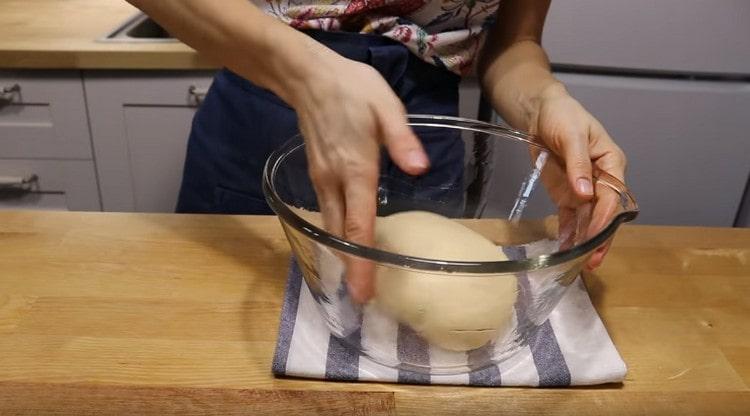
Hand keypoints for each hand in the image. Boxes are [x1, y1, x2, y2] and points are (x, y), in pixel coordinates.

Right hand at [290, 54, 429, 302]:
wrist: (309, 78)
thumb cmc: (352, 89)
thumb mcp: (386, 106)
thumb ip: (402, 140)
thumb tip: (421, 169)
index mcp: (356, 169)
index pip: (359, 223)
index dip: (362, 261)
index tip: (363, 291)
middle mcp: (334, 182)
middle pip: (340, 235)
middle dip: (351, 269)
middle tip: (363, 300)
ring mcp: (321, 180)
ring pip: (331, 227)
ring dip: (343, 255)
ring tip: (358, 281)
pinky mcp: (317, 176)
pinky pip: (327, 214)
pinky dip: (337, 235)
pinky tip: (348, 244)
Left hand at [528, 83, 626, 269]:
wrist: (541, 112)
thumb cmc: (564, 116)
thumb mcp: (572, 135)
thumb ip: (578, 165)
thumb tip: (585, 194)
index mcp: (611, 164)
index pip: (612, 195)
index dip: (604, 216)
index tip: (595, 233)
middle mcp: (601, 180)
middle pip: (604, 213)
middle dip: (600, 237)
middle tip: (592, 260)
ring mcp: (583, 190)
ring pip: (588, 220)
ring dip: (585, 240)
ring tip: (580, 263)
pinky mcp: (565, 194)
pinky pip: (569, 217)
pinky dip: (568, 233)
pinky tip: (566, 249)